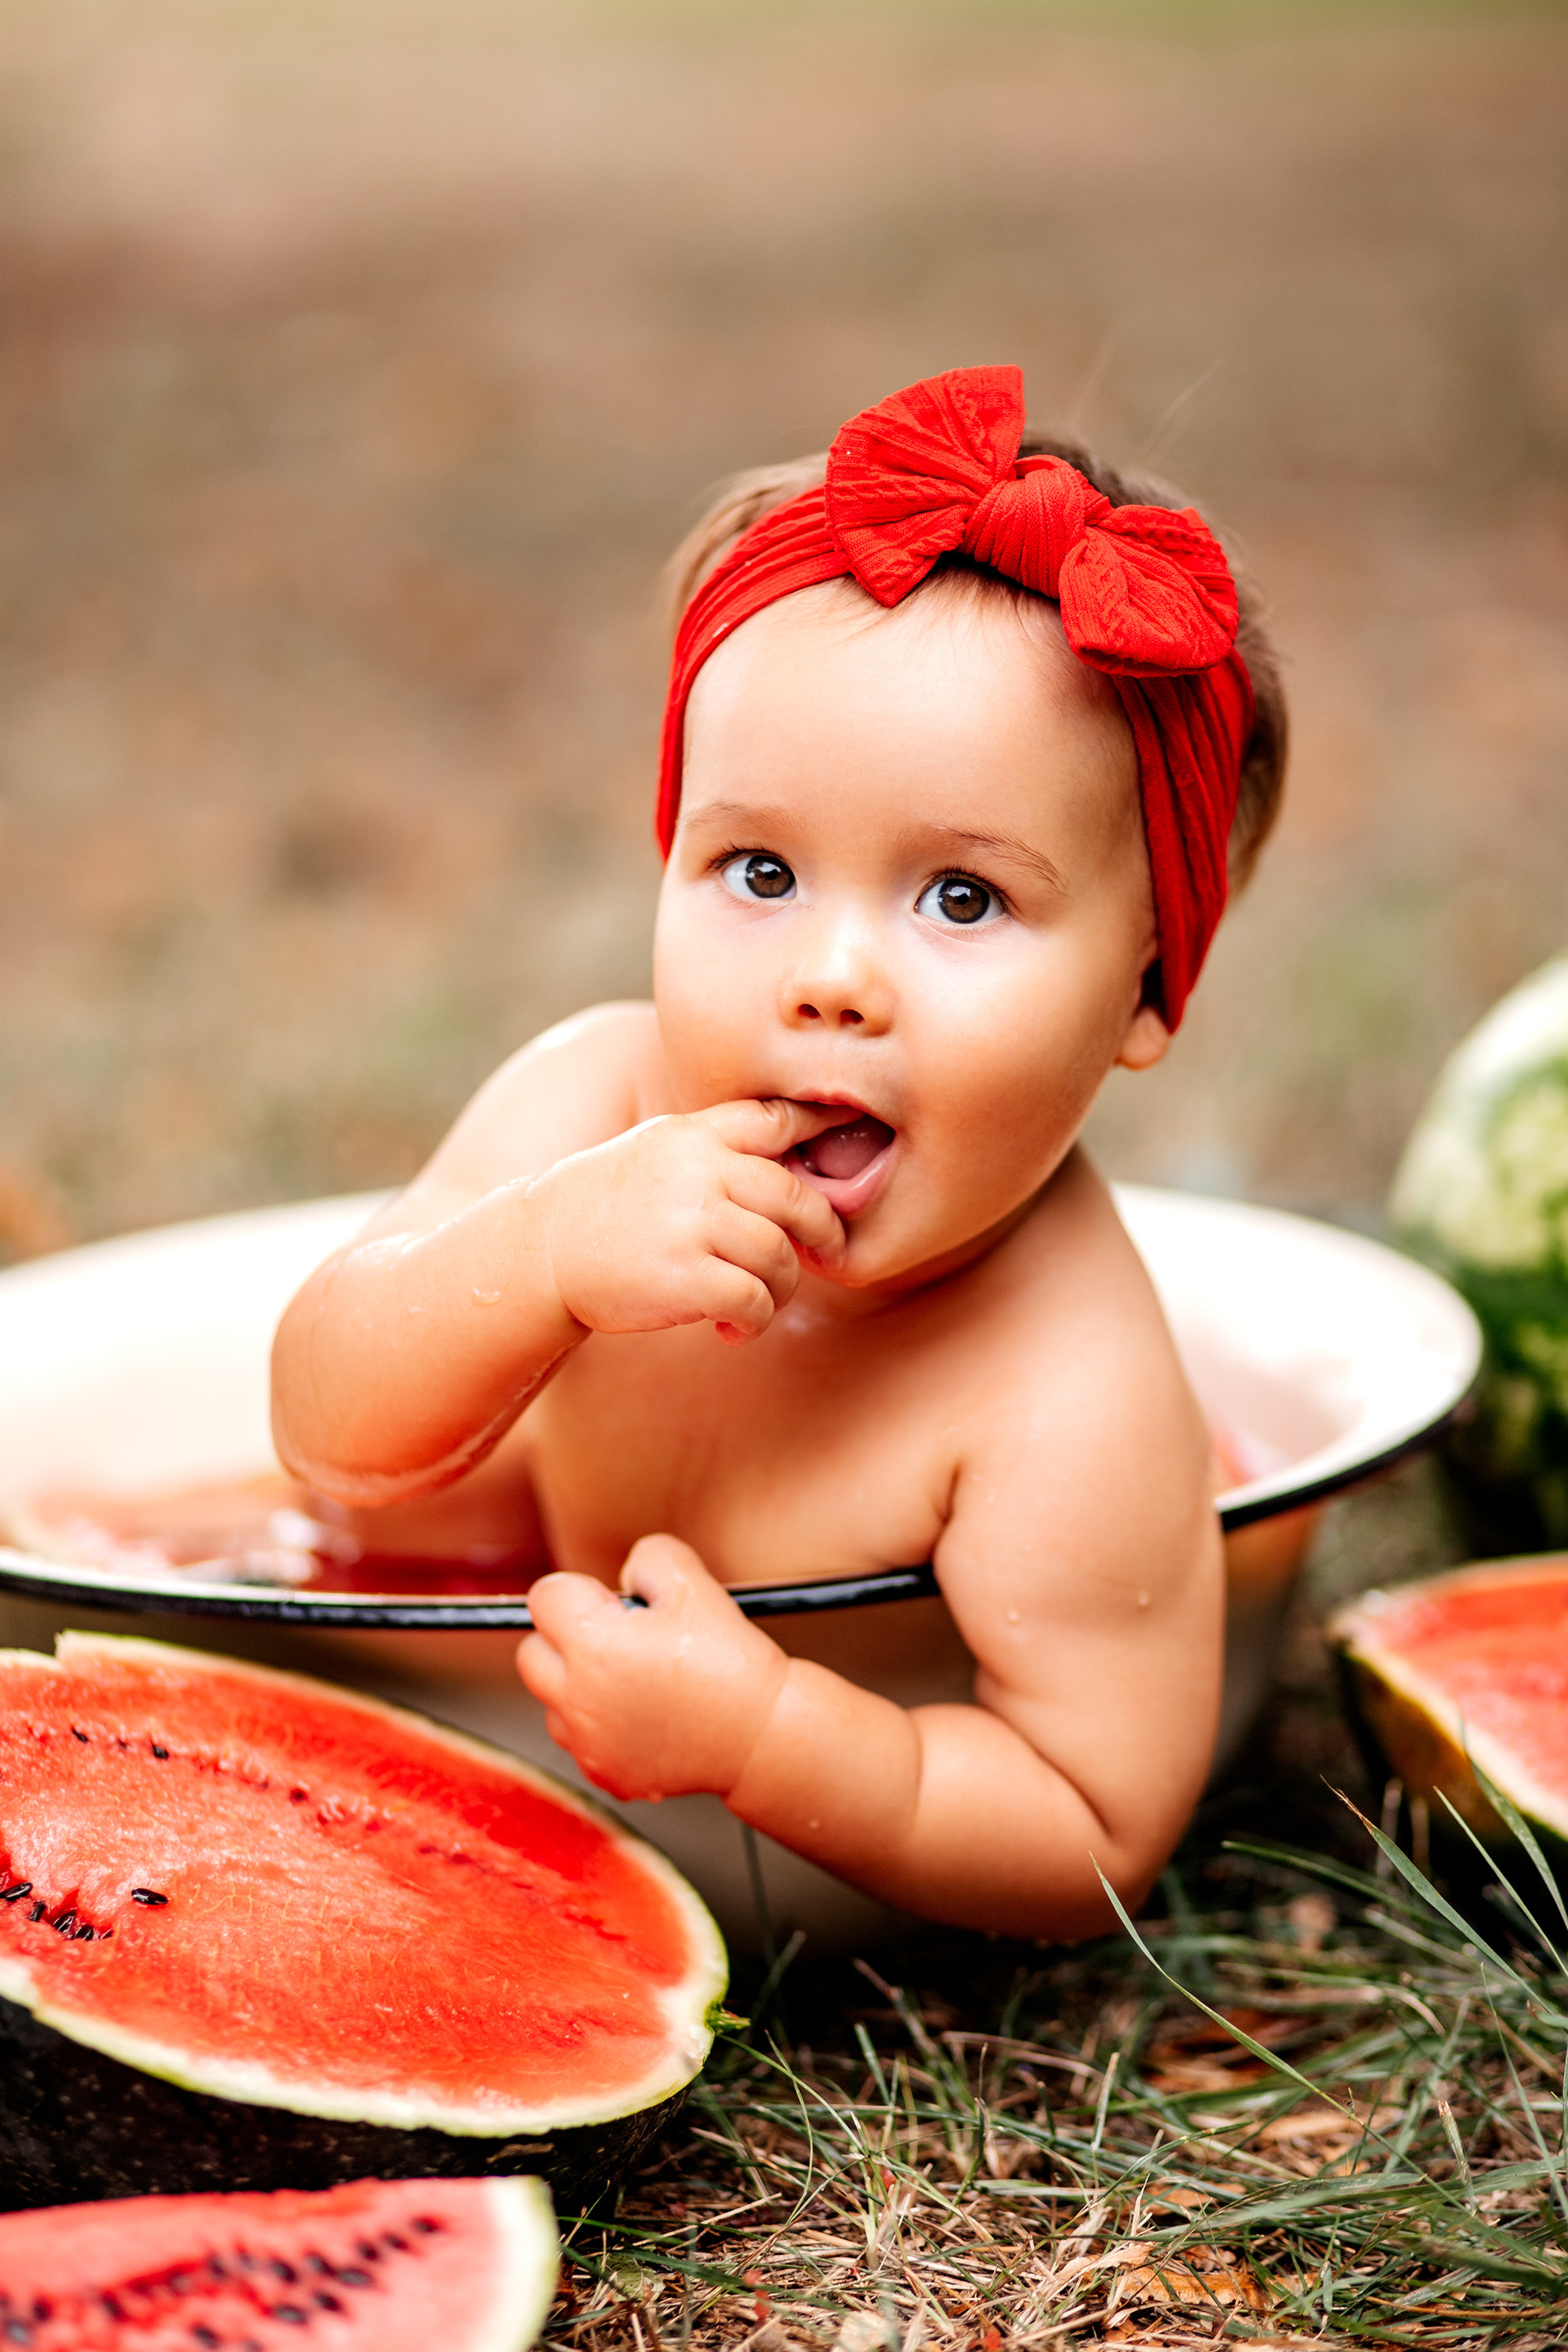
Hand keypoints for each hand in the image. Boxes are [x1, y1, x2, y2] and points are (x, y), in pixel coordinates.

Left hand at [516, 1535, 788, 1801]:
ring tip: (635, 1679)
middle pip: (532, 1651)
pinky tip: (644, 1714)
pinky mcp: (603, 1773)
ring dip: (577, 1683)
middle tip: (619, 1638)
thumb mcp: (693, 1583)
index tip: (617, 1605)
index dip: (581, 1591)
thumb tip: (621, 1578)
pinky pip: (576, 1738)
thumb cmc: (729, 1661)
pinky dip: (597, 1723)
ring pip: (550, 1699)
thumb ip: (647, 1557)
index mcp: (594, 1646)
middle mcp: (578, 1699)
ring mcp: (588, 1743)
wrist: (760, 1735)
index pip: (543, 1597)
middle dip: (565, 1636)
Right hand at [529, 1098, 845, 1346]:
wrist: (544, 1250)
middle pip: (796, 1198)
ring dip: (781, 1287)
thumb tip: (798, 1148)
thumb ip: (721, 1143)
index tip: (858, 1129)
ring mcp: (691, 1222)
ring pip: (780, 1256)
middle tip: (822, 1256)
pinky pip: (753, 1300)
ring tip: (756, 1300)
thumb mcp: (661, 1147)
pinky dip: (754, 1320)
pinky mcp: (683, 1276)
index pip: (775, 1119)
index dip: (825, 1123)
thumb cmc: (614, 1203)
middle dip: (821, 1233)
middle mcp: (699, 1171)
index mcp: (696, 1135)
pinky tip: (731, 1326)